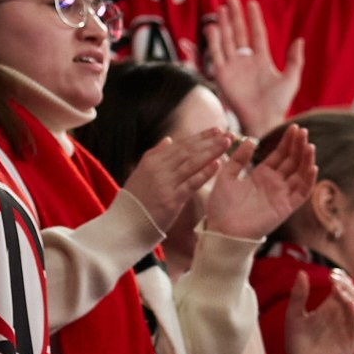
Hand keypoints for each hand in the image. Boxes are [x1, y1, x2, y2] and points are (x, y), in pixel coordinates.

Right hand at [121, 127, 235, 233]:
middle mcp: (158, 168)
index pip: (181, 144)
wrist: (126, 224)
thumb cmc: (135, 200)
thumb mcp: (141, 172)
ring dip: (211, 151)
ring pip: (191, 163)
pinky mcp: (171, 199)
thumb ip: (155, 154)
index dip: (200, 137)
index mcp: (152, 160)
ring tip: (227, 143)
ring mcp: (165, 183)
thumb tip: (169, 140)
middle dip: (210, 141)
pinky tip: (217, 164)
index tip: (216, 130)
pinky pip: (191, 183)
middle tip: (228, 133)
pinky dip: (204, 173)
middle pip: (188, 151)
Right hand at [203, 0, 304, 137]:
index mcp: (262, 60)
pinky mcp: (222, 75)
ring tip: (222, 8)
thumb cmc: (279, 103)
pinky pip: (217, 54)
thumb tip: (299, 39)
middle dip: (235, 16)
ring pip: (227, 40)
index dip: (254, 19)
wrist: (263, 121)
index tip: (252, 3)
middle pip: (239, 33)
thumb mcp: (291, 79)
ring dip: (224, 24)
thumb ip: (295, 59)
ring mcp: (233, 67)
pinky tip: (214, 27)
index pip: (257, 34)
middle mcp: (246, 61)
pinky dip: (214, 41)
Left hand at [203, 124, 317, 241]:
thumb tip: (251, 140)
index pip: (280, 155)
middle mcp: (274, 184)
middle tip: (303, 131)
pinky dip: (308, 181)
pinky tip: (312, 166)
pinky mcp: (285, 208)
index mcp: (261, 175)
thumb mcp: (226, 175)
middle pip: (292, 162)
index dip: (288, 142)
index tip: (294, 128)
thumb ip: (238, 158)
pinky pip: (301, 193)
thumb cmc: (221, 206)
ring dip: (306, 160)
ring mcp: (281, 195)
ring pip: (299, 175)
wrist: (221, 230)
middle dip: (299, 146)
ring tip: (309, 145)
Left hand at [279, 266, 353, 353]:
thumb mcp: (294, 316)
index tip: (330, 274)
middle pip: (351, 294)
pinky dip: (353, 313)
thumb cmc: (296, 343)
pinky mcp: (350, 343)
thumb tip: (301, 271)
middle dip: (345, 284)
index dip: (339, 278)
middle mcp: (340, 317)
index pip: (341, 287)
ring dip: (349, 296)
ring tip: (338, 287)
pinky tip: (346, 302)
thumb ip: (298, 296)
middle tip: (334, 278)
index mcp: (329, 308)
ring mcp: (347, 330)